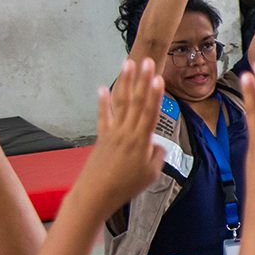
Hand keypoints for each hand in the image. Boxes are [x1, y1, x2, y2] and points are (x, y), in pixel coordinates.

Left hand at [71, 60, 165, 212]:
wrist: (96, 194)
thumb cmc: (126, 186)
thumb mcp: (151, 174)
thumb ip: (157, 155)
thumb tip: (157, 145)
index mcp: (140, 141)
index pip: (150, 112)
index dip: (155, 94)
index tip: (158, 77)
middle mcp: (125, 132)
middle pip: (136, 101)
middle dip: (142, 79)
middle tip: (146, 60)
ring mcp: (112, 132)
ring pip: (121, 103)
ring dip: (125, 83)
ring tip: (127, 64)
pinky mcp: (102, 137)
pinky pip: (104, 116)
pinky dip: (103, 102)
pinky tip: (103, 88)